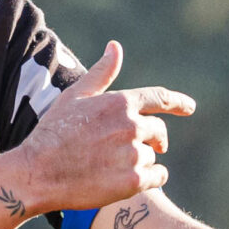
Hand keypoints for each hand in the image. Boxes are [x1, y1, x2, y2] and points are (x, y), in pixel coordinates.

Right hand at [11, 41, 195, 212]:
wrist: (38, 173)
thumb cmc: (52, 133)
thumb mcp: (75, 97)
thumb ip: (102, 73)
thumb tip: (116, 46)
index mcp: (120, 102)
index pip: (159, 98)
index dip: (178, 102)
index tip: (189, 108)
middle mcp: (131, 125)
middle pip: (158, 131)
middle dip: (154, 138)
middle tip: (146, 148)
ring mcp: (133, 154)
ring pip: (153, 156)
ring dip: (141, 160)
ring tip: (112, 167)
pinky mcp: (133, 181)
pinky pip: (158, 177)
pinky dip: (151, 179)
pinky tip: (130, 181)